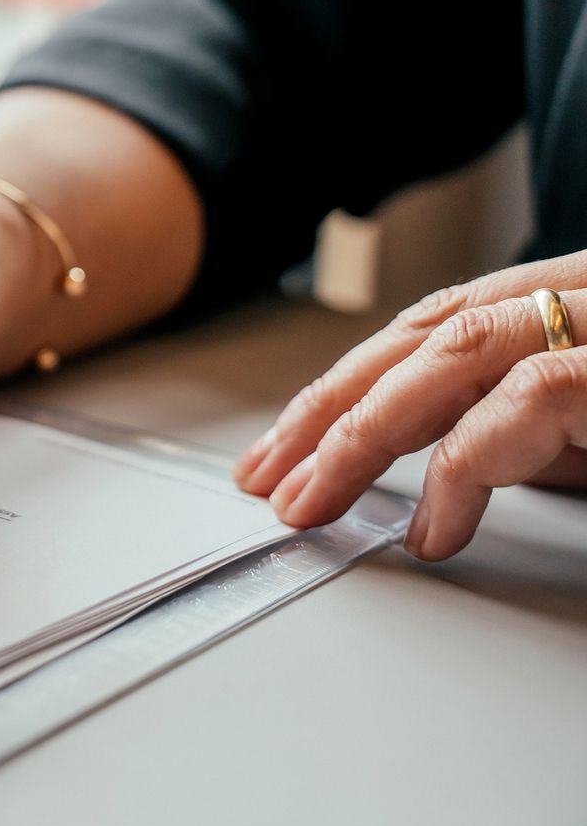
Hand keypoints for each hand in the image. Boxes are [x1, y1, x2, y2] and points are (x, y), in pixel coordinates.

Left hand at [233, 252, 586, 559]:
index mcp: (569, 298)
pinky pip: (523, 403)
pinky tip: (433, 530)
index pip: (432, 327)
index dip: (350, 384)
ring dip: (365, 433)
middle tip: (270, 480)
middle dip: (331, 410)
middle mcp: (581, 295)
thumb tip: (458, 457)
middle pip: (424, 335)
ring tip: (314, 504)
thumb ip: (529, 429)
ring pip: (452, 352)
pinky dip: (462, 471)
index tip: (286, 446)